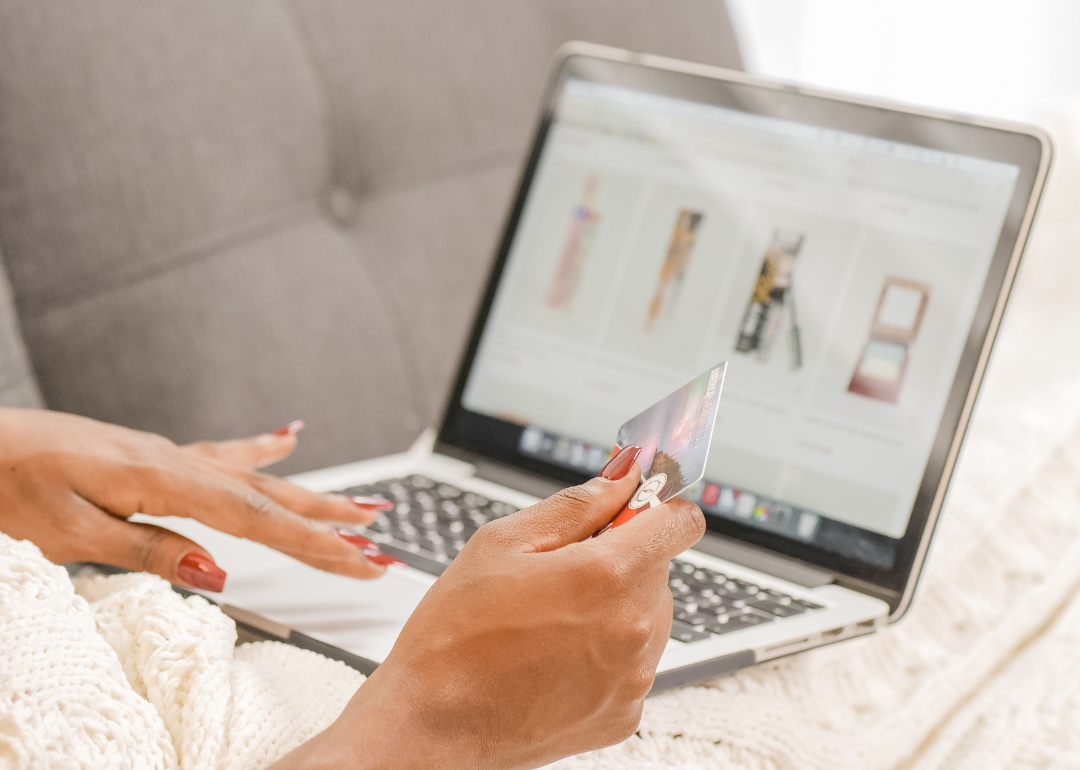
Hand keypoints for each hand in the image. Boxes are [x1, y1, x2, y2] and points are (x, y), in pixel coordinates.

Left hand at [0, 408, 393, 590]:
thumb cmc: (15, 483)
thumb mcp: (71, 532)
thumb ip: (148, 549)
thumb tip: (215, 570)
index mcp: (166, 482)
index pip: (257, 520)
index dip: (315, 544)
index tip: (361, 560)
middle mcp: (180, 463)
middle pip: (272, 496)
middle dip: (330, 522)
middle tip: (381, 540)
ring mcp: (175, 456)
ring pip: (260, 477)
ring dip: (314, 493)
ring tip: (362, 503)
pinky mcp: (162, 457)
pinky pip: (229, 451)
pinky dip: (266, 447)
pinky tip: (291, 437)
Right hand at [275, 458, 704, 769]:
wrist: (432, 726)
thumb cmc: (455, 635)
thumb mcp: (503, 542)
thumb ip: (577, 503)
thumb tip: (623, 474)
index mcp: (608, 575)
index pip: (681, 522)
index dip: (658, 505)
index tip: (635, 506)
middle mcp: (634, 628)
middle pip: (658, 568)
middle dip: (620, 558)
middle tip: (559, 572)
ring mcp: (633, 677)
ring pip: (647, 615)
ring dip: (615, 606)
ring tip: (550, 621)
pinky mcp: (624, 713)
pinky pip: (633, 662)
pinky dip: (606, 652)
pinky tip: (554, 657)